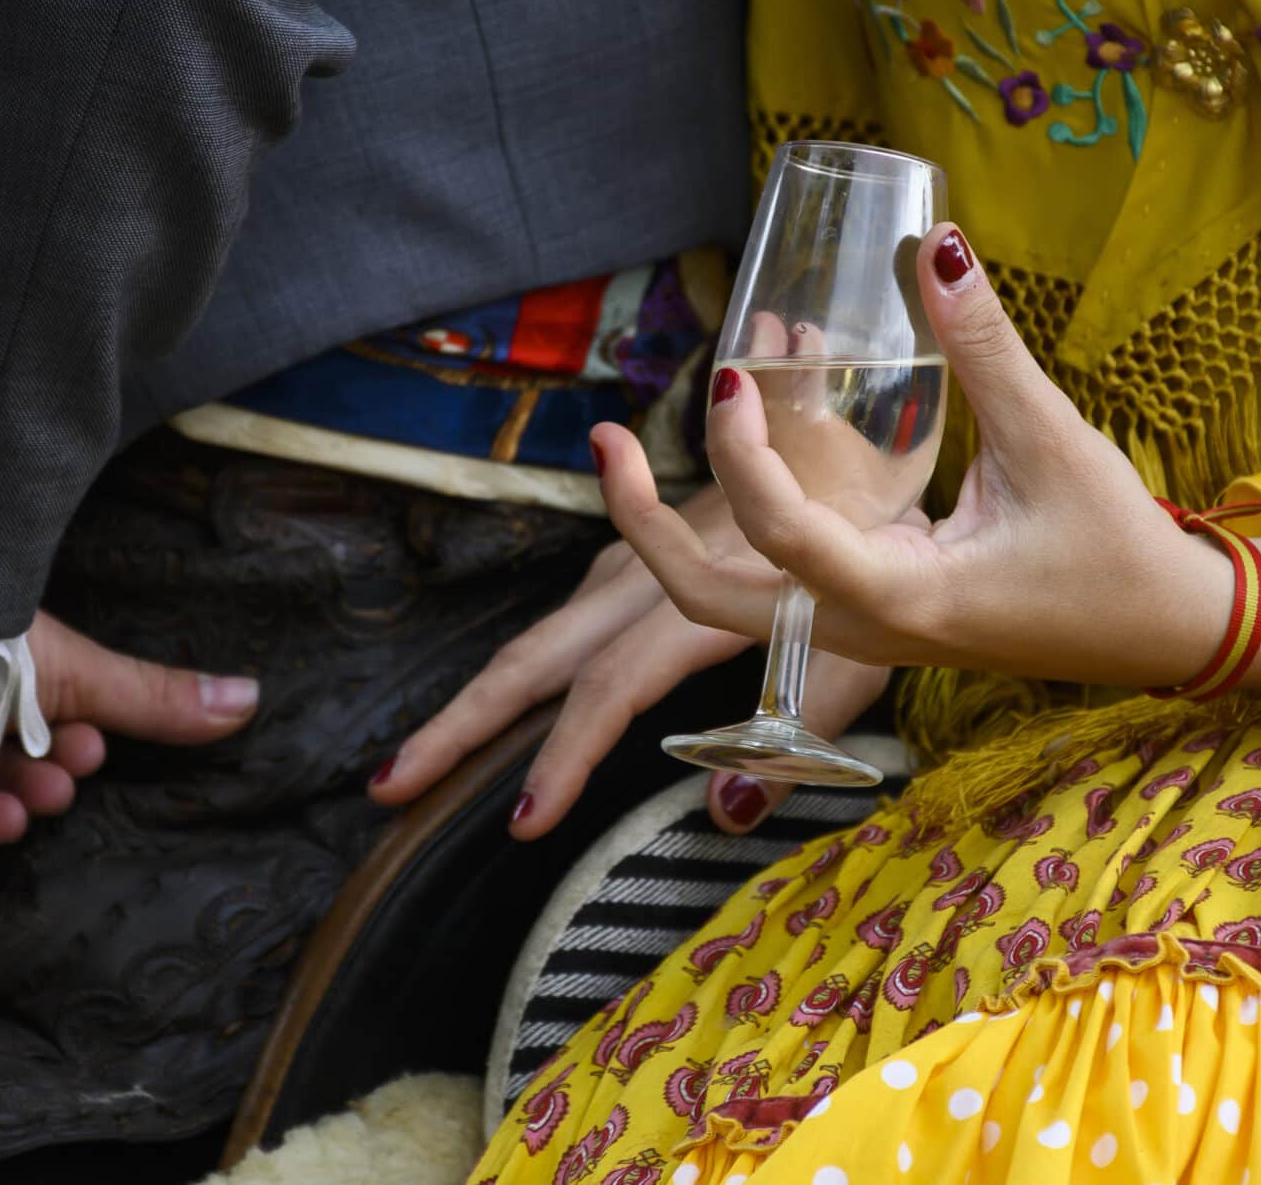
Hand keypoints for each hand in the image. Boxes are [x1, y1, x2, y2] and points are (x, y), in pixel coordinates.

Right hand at [370, 483, 888, 837]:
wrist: (859, 440)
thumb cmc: (871, 556)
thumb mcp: (857, 652)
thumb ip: (796, 738)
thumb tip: (727, 815)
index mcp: (699, 602)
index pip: (612, 687)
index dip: (566, 753)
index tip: (525, 820)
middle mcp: (648, 579)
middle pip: (536, 655)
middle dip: (461, 722)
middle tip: (389, 784)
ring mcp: (634, 563)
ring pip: (541, 635)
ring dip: (479, 699)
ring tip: (418, 760)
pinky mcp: (637, 556)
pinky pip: (567, 619)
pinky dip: (524, 669)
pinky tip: (500, 707)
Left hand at [592, 223, 1236, 688]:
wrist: (1160, 627)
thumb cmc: (1115, 548)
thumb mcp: (1052, 442)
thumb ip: (986, 348)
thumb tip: (937, 246)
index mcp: (905, 600)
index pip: (786, 539)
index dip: (745, 456)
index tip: (735, 375)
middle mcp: (864, 626)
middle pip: (711, 602)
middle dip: (643, 527)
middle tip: (605, 440)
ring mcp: (861, 626)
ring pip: (732, 599)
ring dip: (674, 529)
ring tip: (630, 445)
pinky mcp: (871, 607)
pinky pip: (776, 574)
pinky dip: (740, 513)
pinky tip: (739, 441)